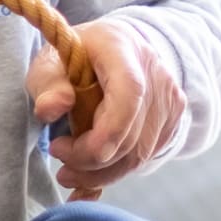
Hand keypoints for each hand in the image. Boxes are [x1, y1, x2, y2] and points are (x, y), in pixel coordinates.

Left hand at [29, 17, 183, 198]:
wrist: (113, 49)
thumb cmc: (75, 58)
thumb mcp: (48, 64)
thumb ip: (47, 85)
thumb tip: (50, 108)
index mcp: (121, 48)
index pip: (128, 93)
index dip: (106, 132)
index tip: (65, 151)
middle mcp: (154, 70)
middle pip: (131, 135)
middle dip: (88, 159)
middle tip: (58, 156)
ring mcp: (169, 95)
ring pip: (140, 155)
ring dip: (101, 172)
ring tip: (70, 169)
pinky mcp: (173, 117)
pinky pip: (146, 156)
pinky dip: (116, 170)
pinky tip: (92, 168)